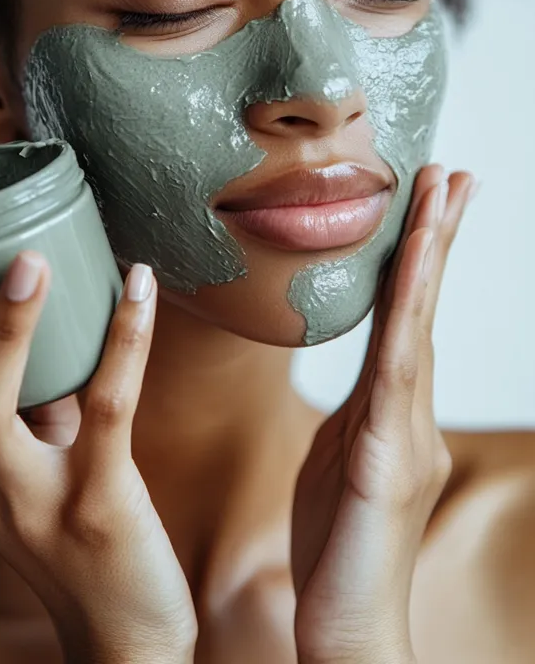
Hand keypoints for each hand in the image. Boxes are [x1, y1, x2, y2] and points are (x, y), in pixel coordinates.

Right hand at [0, 213, 196, 663]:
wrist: (120, 628)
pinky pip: (106, 411)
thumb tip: (41, 305)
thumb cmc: (69, 525)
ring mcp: (26, 495)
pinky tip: (140, 285)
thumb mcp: (27, 458)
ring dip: (5, 329)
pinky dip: (124, 343)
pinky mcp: (95, 502)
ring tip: (25, 257)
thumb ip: (25, 394)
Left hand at [291, 165, 475, 663]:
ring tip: (441, 195)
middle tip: (450, 173)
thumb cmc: (341, 549)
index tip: (428, 201)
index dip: (417, 259)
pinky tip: (411, 272)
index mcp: (389, 412)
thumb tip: (360, 383)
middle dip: (437, 238)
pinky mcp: (388, 462)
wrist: (349, 629)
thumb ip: (357, 416)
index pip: (403, 320)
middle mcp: (408, 415)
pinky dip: (406, 317)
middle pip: (422, 310)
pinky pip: (396, 375)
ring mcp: (406, 436)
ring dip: (428, 257)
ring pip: (417, 329)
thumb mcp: (342, 462)